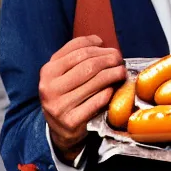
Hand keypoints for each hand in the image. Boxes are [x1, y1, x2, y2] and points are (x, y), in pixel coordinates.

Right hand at [39, 35, 125, 162]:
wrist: (59, 129)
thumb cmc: (67, 93)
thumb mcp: (64, 72)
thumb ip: (76, 54)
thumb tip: (98, 40)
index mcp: (48, 71)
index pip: (78, 50)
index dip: (98, 47)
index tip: (109, 48)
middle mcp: (50, 88)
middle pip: (89, 65)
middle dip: (109, 59)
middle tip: (119, 59)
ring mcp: (59, 106)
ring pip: (96, 81)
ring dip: (114, 73)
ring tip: (121, 71)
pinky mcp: (71, 121)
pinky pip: (98, 100)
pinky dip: (109, 92)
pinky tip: (113, 89)